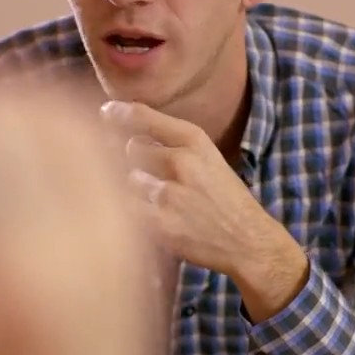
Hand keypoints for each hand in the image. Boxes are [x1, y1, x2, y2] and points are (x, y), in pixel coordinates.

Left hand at [100, 101, 308, 322]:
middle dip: (133, 160)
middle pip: (130, 148)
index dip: (119, 113)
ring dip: (135, 190)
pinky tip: (153, 218)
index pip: (145, 117)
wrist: (248, 242)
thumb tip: (128, 135)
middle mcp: (181, 162)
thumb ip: (174, 145)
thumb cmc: (226, 199)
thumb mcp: (208, 159)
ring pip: (128, 180)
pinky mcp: (159, 224)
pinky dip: (135, 213)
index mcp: (195, 141)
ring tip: (158, 202)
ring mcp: (169, 194)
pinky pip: (128, 209)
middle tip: (147, 174)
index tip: (106, 112)